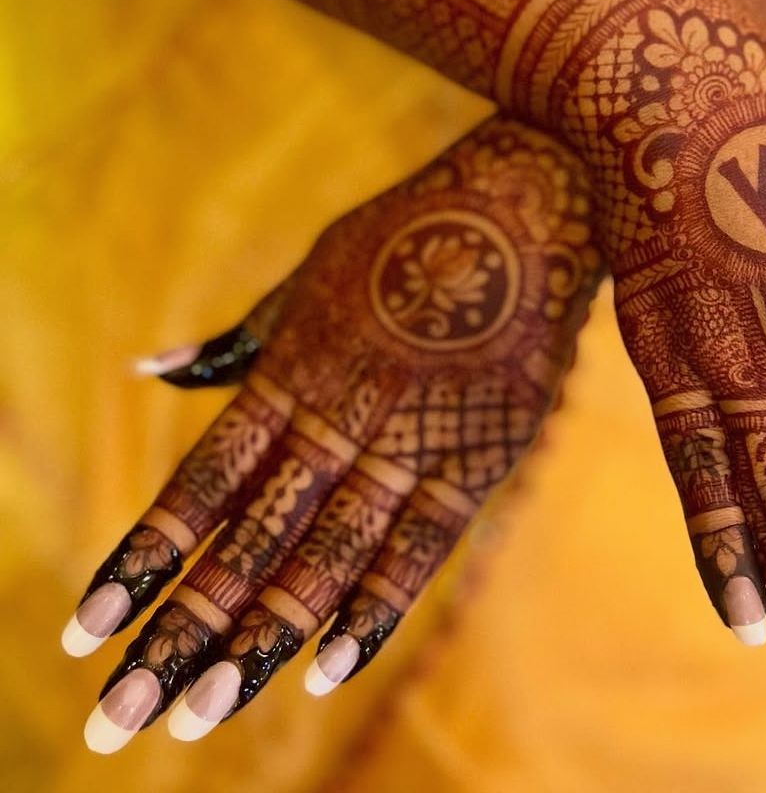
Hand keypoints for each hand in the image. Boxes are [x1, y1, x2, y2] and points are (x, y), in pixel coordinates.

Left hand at [64, 119, 599, 750]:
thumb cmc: (407, 235)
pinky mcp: (482, 455)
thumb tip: (149, 370)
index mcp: (294, 369)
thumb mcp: (311, 273)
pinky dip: (376, 605)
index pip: (201, 484)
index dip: (142, 559)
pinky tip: (328, 667)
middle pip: (251, 539)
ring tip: (202, 710)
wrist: (528, 203)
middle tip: (117, 716)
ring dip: (263, 637)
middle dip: (183, 629)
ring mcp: (415, 439)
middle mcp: (343, 415)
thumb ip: (242, 337)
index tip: (84, 631)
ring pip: (327, 555)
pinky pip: (422, 545)